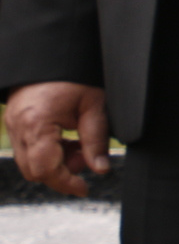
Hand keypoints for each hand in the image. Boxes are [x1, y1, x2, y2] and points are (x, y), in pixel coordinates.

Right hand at [4, 81, 109, 195]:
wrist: (52, 54)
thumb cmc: (74, 75)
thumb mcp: (94, 105)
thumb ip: (96, 140)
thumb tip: (101, 169)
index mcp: (36, 124)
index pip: (46, 169)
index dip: (66, 183)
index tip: (84, 189)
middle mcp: (18, 128)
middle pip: (34, 171)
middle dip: (62, 172)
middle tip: (86, 157)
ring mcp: (12, 126)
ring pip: (30, 163)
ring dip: (55, 162)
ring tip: (78, 144)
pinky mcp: (14, 123)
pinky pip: (28, 150)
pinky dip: (47, 152)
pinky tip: (66, 138)